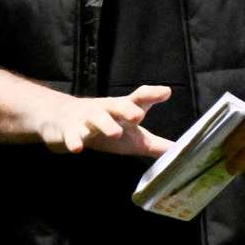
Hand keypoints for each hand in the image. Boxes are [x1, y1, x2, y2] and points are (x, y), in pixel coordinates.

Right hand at [0, 69, 173, 156]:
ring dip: (105, 125)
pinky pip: (71, 135)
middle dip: (127, 109)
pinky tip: (78, 148)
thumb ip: (155, 144)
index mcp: (122, 109)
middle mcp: (105, 110)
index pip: (138, 98)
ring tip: (115, 133)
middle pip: (117, 105)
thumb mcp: (132, 136)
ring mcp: (85, 119)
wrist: (62, 119)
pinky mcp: (68, 130)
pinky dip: (74, 141)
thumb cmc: (106, 128)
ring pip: (95, 119)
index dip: (152, 94)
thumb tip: (182, 152)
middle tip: (139, 115)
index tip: (166, 92)